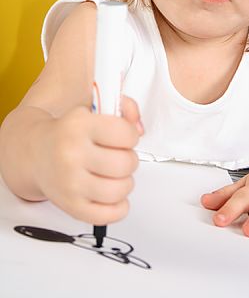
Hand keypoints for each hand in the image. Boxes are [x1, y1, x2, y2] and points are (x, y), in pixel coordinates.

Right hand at [31, 96, 143, 224]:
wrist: (35, 153)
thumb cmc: (70, 132)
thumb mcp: (95, 107)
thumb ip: (126, 108)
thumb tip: (139, 129)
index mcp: (80, 125)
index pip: (125, 134)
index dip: (131, 136)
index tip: (124, 137)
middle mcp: (72, 154)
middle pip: (125, 163)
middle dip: (129, 159)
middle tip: (119, 157)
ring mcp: (70, 183)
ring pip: (120, 189)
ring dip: (125, 182)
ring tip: (115, 175)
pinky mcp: (70, 206)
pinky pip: (106, 215)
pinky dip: (118, 208)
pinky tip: (112, 196)